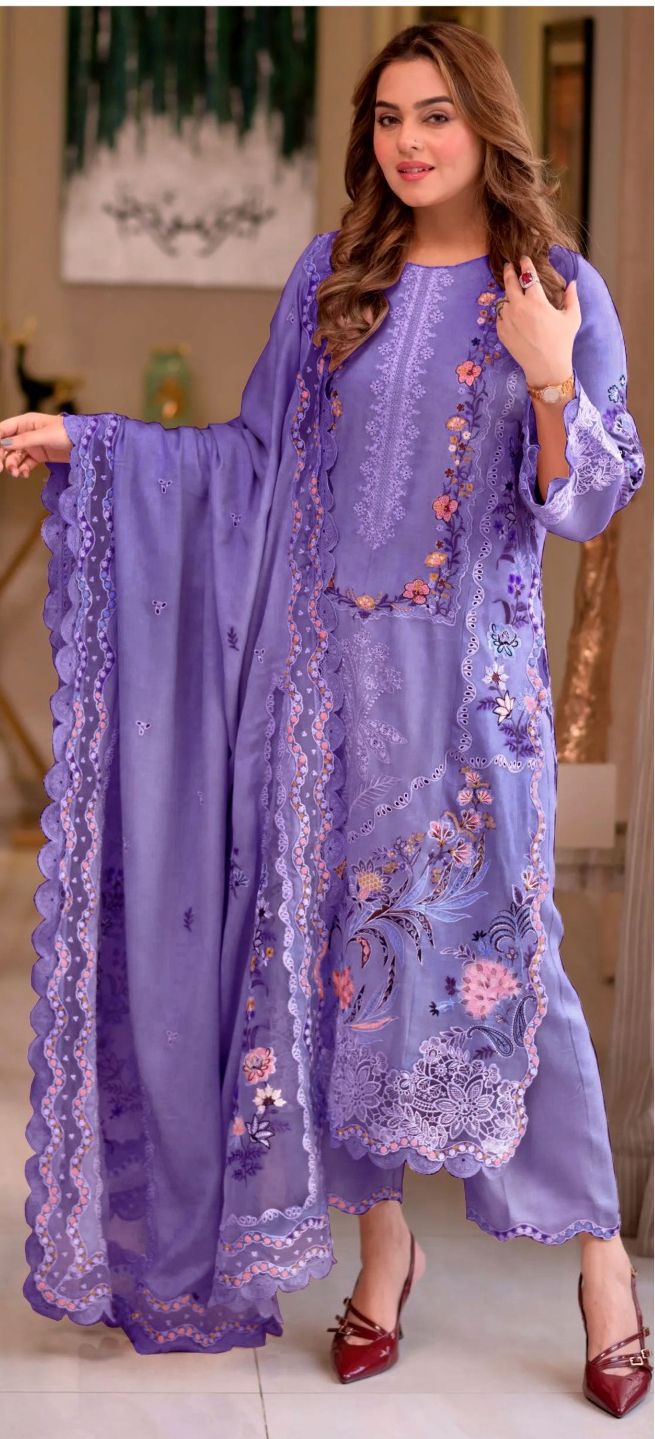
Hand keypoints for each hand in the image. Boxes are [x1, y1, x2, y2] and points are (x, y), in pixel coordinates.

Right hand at [0, 412, 71, 475]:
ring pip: (15, 456)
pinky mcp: (39, 456)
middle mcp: (26, 433)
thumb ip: (24, 440)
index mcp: (26, 422)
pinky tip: (24, 474)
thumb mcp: (44, 435)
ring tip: (17, 473)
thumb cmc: (67, 432)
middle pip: (6, 445)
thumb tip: (4, 443)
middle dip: (3, 457)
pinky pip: (25, 463)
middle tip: (2, 469)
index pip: (3, 429)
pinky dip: (23, 469)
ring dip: (13, 465)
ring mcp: (32, 445)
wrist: (85, 444)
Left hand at [496, 255, 580, 386]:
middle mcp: (519, 308)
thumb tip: (572, 283)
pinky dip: (505, 313)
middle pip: (509, 282)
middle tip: (509, 266)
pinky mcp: (501, 332)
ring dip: (509, 296)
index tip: (524, 259)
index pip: (528, 275)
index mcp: (536, 301)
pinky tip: (513, 316)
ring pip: (504, 300)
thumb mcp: (572, 318)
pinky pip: (500, 316)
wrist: (546, 367)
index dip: (526, 265)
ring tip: (514, 296)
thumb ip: (571, 297)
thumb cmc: (562, 342)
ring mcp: (507, 320)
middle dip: (509, 271)